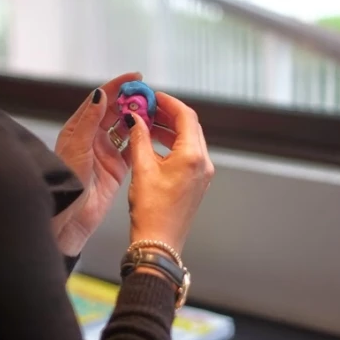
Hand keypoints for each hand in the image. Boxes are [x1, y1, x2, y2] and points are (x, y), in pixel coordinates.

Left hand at [52, 72, 175, 255]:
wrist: (71, 215)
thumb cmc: (68, 183)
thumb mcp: (77, 147)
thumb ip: (89, 120)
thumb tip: (99, 95)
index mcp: (79, 128)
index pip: (101, 100)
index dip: (117, 87)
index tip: (135, 78)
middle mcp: (93, 138)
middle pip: (116, 112)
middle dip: (133, 102)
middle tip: (150, 95)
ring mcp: (106, 152)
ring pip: (127, 129)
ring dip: (140, 119)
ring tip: (155, 111)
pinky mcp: (117, 167)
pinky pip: (133, 148)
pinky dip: (143, 140)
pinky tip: (153, 132)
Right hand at [125, 92, 213, 254]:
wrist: (159, 243)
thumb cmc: (151, 211)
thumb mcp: (142, 169)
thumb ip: (140, 138)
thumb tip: (136, 119)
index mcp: (192, 156)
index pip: (186, 116)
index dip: (168, 102)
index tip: (153, 96)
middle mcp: (202, 163)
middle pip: (189, 126)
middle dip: (168, 114)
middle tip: (147, 107)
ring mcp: (201, 173)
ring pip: (188, 139)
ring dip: (169, 128)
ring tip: (146, 123)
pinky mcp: (196, 182)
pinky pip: (186, 154)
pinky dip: (171, 144)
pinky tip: (152, 143)